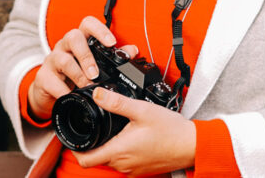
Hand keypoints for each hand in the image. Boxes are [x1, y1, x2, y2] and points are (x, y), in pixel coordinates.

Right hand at [27, 15, 137, 120]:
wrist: (51, 91)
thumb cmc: (74, 73)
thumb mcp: (94, 64)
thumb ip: (113, 57)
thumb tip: (132, 50)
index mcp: (79, 40)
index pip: (88, 24)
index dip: (100, 30)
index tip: (111, 43)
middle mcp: (64, 46)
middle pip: (73, 37)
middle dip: (86, 55)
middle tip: (95, 73)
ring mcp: (52, 59)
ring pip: (62, 58)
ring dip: (77, 74)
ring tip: (86, 86)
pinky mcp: (44, 76)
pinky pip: (52, 81)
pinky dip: (63, 90)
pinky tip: (70, 95)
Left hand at [75, 87, 195, 175]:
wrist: (192, 145)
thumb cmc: (170, 130)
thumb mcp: (142, 110)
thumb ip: (117, 102)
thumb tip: (97, 94)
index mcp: (119, 151)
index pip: (84, 159)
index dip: (75, 148)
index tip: (73, 134)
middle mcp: (122, 164)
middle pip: (95, 158)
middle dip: (91, 143)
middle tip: (93, 124)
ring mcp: (132, 169)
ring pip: (109, 159)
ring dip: (106, 146)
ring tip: (111, 127)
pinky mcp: (141, 170)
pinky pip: (123, 161)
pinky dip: (120, 150)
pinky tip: (128, 136)